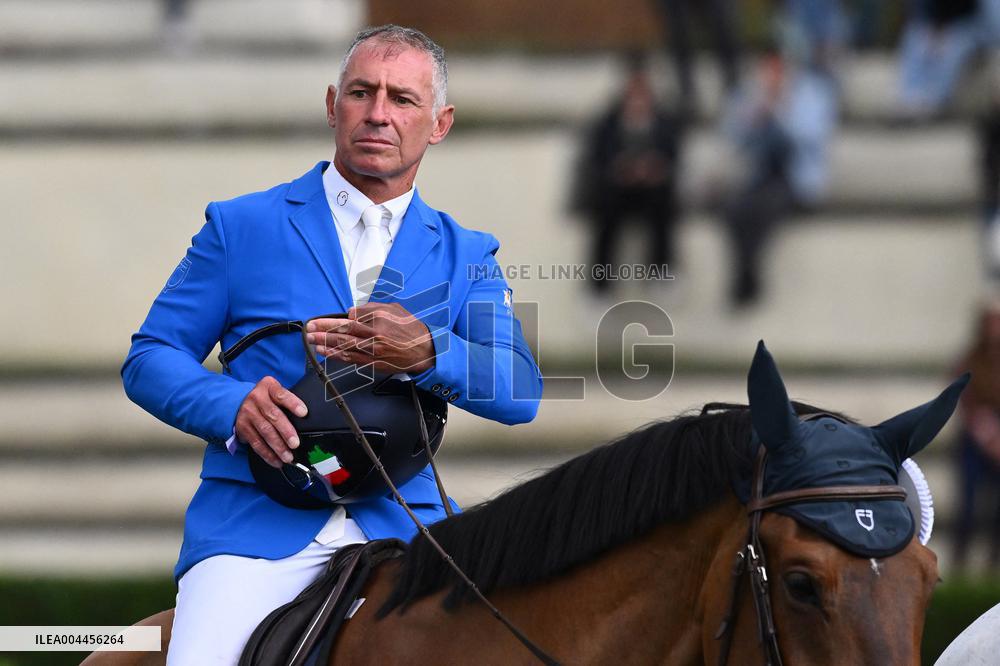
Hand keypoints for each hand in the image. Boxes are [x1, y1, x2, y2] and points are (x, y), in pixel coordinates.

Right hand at [234, 376, 307, 467]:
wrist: (240, 401)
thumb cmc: (266, 398)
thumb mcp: (275, 392)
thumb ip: (287, 401)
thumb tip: (306, 419)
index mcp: (268, 386)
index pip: (281, 394)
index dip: (293, 404)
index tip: (304, 413)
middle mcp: (256, 398)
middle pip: (273, 415)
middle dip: (286, 431)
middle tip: (295, 443)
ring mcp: (248, 413)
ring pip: (265, 431)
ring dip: (277, 447)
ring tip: (288, 456)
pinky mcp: (243, 427)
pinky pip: (256, 443)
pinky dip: (267, 454)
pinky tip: (276, 460)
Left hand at [305, 302, 435, 373]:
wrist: (425, 351)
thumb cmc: (411, 329)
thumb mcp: (395, 309)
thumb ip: (373, 308)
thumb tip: (353, 311)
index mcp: (380, 318)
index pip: (352, 315)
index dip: (337, 317)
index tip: (325, 318)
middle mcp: (375, 334)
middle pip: (343, 330)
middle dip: (323, 329)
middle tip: (309, 327)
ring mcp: (374, 350)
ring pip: (344, 345)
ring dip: (325, 343)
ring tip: (311, 340)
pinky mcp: (374, 362)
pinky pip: (351, 358)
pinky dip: (336, 356)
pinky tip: (325, 353)